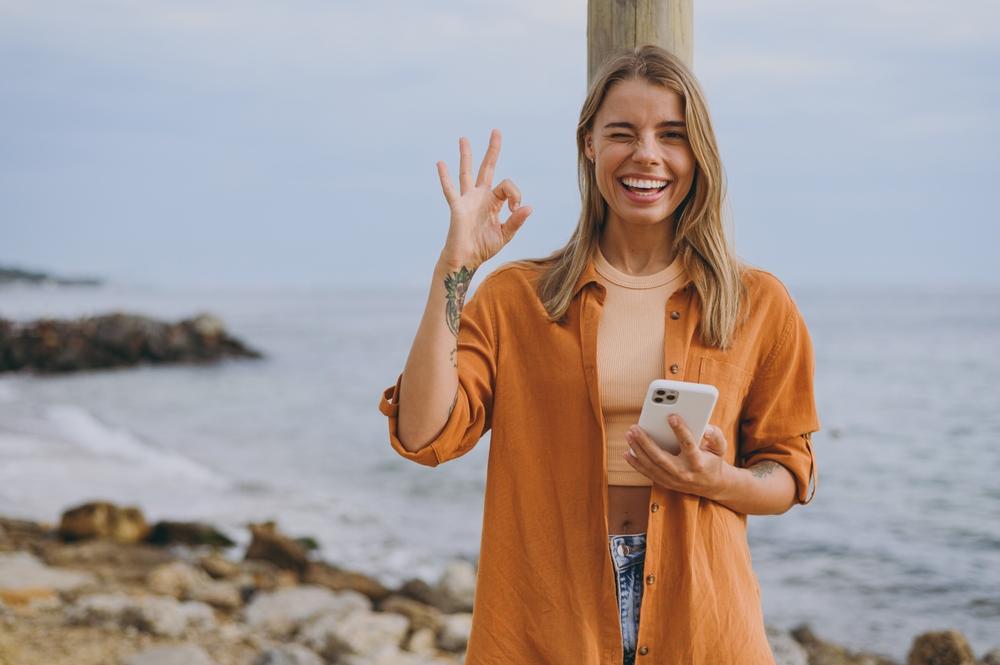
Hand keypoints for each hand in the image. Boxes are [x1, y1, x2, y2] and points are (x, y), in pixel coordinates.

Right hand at [437, 129, 531, 269]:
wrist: (466, 260)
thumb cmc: (483, 247)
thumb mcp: (505, 234)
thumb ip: (516, 221)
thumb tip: (529, 207)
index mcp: (493, 202)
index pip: (507, 186)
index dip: (515, 193)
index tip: (515, 208)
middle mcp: (480, 197)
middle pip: (487, 168)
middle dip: (492, 150)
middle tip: (496, 131)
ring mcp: (467, 200)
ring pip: (467, 173)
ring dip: (466, 156)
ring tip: (464, 139)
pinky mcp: (457, 207)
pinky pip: (450, 190)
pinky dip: (445, 177)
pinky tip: (441, 163)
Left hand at [623, 415, 730, 499]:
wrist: (712, 485)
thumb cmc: (713, 460)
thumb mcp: (720, 447)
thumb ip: (715, 436)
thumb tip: (705, 428)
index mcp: (698, 462)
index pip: (688, 445)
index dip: (680, 430)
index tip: (671, 416)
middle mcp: (684, 473)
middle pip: (661, 457)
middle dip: (646, 442)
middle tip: (634, 427)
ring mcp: (673, 480)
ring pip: (651, 465)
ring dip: (638, 450)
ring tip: (629, 434)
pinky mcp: (665, 483)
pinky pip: (648, 473)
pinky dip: (636, 463)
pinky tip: (627, 452)